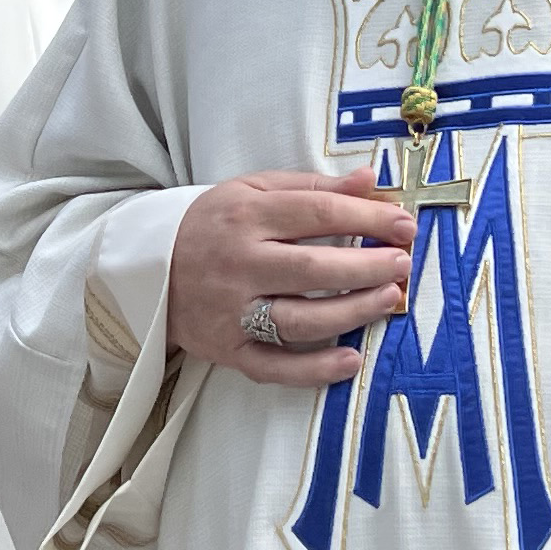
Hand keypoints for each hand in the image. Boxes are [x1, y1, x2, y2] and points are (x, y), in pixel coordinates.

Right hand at [168, 172, 415, 385]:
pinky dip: (314, 369)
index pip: (318, 214)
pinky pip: (275, 367)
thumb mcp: (254, 190)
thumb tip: (370, 180)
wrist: (146, 267)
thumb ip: (312, 186)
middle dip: (368, 266)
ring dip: (352, 311)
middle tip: (403, 263)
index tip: (404, 224)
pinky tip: (351, 360)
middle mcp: (238, 264)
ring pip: (300, 319)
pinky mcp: (228, 351)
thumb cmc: (214, 223)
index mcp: (246, 216)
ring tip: (390, 299)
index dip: (368, 219)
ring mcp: (232, 313)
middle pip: (313, 268)